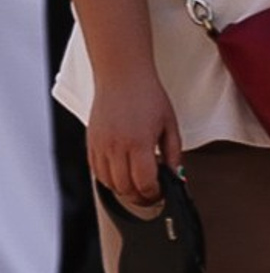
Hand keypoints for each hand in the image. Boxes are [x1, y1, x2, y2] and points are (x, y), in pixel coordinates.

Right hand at [87, 71, 183, 214]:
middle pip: (125, 188)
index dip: (154, 194)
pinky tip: (122, 174)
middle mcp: (116, 146)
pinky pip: (96, 172)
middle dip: (141, 197)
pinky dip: (109, 179)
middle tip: (152, 193)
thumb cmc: (147, 96)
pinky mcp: (90, 143)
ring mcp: (100, 145)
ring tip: (138, 184)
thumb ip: (174, 154)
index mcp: (138, 143)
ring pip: (108, 183)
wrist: (122, 76)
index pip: (144, 183)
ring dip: (124, 190)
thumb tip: (176, 175)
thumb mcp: (170, 125)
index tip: (162, 193)